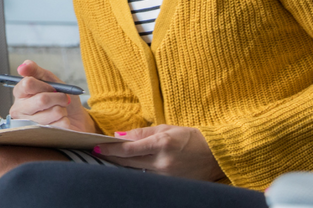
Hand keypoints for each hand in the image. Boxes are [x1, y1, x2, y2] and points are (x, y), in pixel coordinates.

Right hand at [7, 60, 92, 132]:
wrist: (75, 117)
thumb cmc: (60, 97)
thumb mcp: (50, 80)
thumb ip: (36, 71)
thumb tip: (22, 66)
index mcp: (20, 94)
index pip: (27, 84)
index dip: (45, 85)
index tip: (52, 87)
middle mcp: (20, 110)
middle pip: (42, 99)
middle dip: (58, 97)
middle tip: (63, 98)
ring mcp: (30, 125)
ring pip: (54, 112)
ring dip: (63, 109)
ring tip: (61, 110)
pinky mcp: (43, 136)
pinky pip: (61, 124)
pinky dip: (66, 120)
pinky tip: (61, 121)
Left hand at [93, 125, 225, 180]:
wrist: (216, 154)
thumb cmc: (191, 138)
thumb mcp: (166, 128)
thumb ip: (142, 133)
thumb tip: (119, 137)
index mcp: (162, 143)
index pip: (128, 149)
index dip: (110, 149)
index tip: (96, 147)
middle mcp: (163, 162)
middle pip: (128, 162)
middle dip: (111, 157)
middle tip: (97, 153)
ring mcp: (167, 176)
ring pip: (136, 172)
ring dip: (122, 166)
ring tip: (110, 159)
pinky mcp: (171, 184)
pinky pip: (148, 178)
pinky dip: (137, 173)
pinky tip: (129, 168)